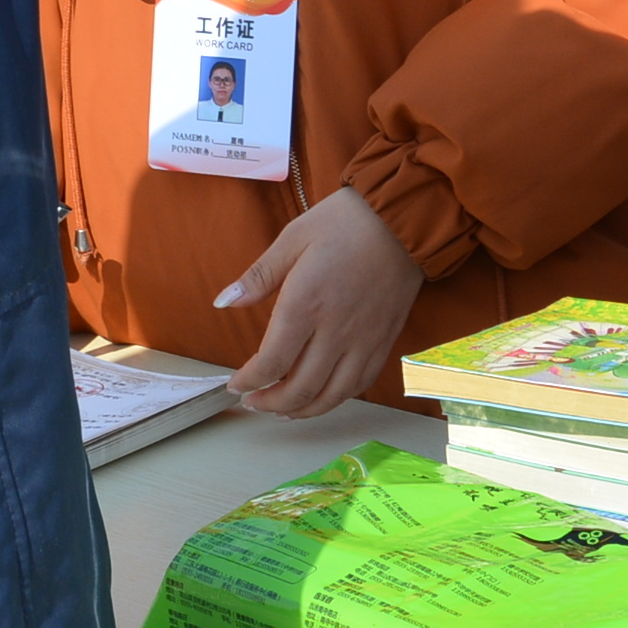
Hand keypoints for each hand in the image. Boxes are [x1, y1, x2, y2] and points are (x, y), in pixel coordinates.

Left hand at [214, 187, 423, 416]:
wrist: (402, 218)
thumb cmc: (345, 222)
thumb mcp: (293, 238)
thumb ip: (258, 277)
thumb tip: (224, 301)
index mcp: (305, 305)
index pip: (271, 363)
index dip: (249, 382)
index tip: (236, 385)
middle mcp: (335, 331)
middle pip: (299, 389)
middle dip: (270, 403)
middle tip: (254, 401)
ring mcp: (363, 340)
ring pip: (331, 395)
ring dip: (303, 410)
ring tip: (283, 409)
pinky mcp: (384, 340)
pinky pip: (361, 383)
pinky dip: (337, 397)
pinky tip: (322, 394)